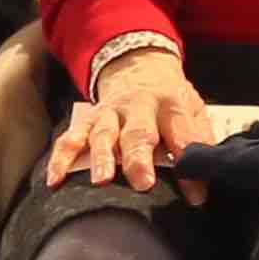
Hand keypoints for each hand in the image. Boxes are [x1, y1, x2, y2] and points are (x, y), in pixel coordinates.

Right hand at [44, 49, 215, 190]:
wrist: (139, 65)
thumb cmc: (170, 100)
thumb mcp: (193, 112)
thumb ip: (200, 144)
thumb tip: (203, 188)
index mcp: (171, 105)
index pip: (183, 136)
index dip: (189, 163)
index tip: (195, 194)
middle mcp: (139, 106)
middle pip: (138, 132)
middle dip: (139, 157)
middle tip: (143, 183)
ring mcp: (110, 113)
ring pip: (103, 133)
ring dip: (101, 156)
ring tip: (101, 180)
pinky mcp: (87, 119)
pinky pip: (71, 138)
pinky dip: (61, 157)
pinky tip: (55, 179)